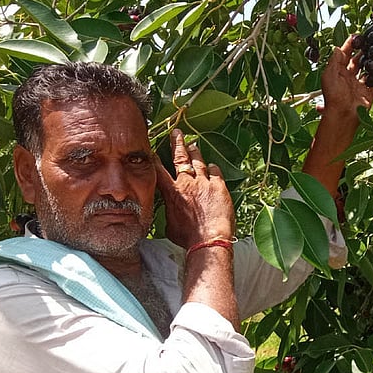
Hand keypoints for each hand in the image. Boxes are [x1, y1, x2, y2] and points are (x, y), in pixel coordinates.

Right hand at [156, 129, 235, 249]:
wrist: (209, 239)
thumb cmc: (188, 238)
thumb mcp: (170, 226)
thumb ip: (169, 214)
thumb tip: (169, 215)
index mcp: (172, 193)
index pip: (159, 170)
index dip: (155, 158)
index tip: (153, 150)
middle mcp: (187, 184)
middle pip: (180, 158)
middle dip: (177, 144)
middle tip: (177, 133)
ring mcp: (204, 183)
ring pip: (198, 162)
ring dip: (195, 152)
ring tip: (193, 144)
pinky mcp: (219, 186)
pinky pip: (215, 172)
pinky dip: (213, 168)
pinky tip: (212, 166)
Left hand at [320, 36, 372, 118]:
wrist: (343, 115)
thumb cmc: (333, 95)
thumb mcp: (329, 74)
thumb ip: (335, 60)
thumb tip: (338, 47)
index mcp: (338, 72)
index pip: (345, 54)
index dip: (351, 45)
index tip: (359, 35)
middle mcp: (349, 77)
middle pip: (359, 61)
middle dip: (366, 52)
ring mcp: (360, 86)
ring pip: (370, 71)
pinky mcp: (369, 94)